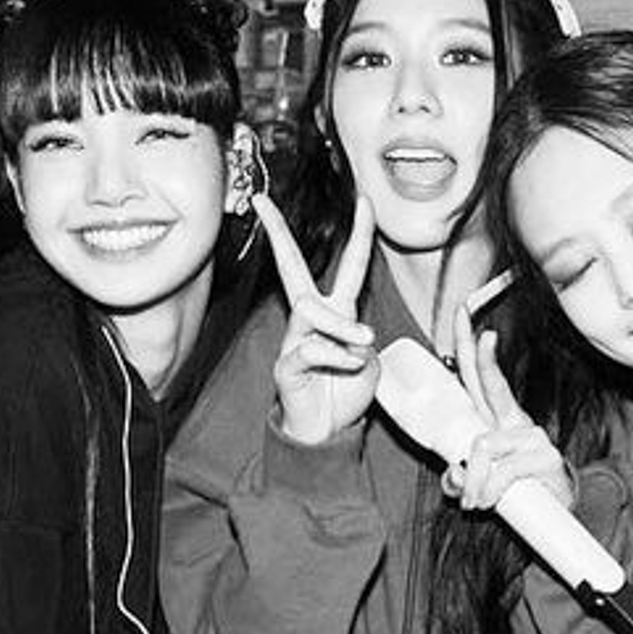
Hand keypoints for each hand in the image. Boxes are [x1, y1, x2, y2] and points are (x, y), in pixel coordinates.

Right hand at [261, 191, 379, 444]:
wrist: (326, 432)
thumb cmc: (345, 392)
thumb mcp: (369, 363)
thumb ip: (362, 342)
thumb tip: (349, 335)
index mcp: (336, 312)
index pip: (349, 266)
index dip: (359, 234)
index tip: (364, 201)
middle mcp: (310, 319)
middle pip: (291, 268)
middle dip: (278, 234)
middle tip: (264, 202)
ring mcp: (295, 339)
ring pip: (311, 311)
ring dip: (342, 325)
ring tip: (361, 341)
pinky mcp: (287, 365)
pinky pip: (310, 348)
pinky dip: (336, 355)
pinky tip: (349, 365)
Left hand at [440, 307, 574, 514]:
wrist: (559, 510)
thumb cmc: (520, 489)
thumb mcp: (482, 482)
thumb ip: (462, 478)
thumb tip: (454, 479)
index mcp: (499, 420)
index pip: (481, 378)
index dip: (470, 347)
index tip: (465, 315)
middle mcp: (515, 421)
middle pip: (490, 382)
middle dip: (478, 354)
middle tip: (476, 329)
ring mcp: (531, 436)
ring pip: (481, 445)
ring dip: (472, 479)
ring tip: (474, 501)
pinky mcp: (544, 456)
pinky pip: (502, 471)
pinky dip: (489, 491)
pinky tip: (489, 502)